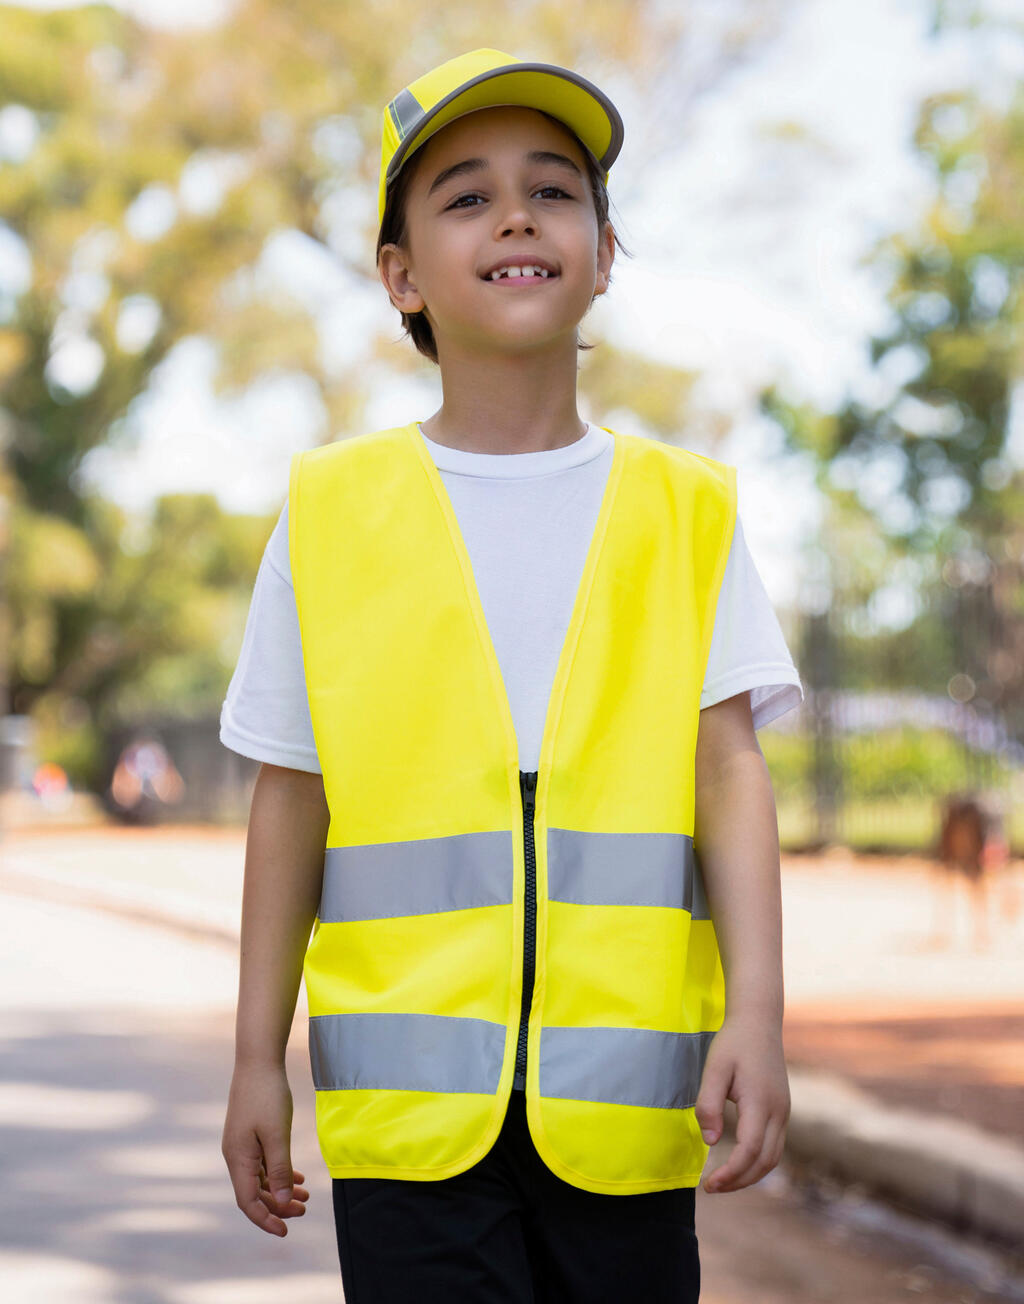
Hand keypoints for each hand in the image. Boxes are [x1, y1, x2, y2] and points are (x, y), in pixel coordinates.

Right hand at [222, 1061, 309, 1235]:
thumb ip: (279, 1168)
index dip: (266, 1219)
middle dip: (278, 1205)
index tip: (286, 1231)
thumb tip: (280, 1201)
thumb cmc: (267, 1095)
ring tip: (306, 1195)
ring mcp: (241, 1145)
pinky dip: (279, 1172)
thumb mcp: (277, 1134)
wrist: (258, 1060)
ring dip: (280, 1189)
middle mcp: (235, 1155)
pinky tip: (297, 1176)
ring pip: (260, 1178)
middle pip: (254, 1193)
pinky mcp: (248, 1134)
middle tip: (305, 1209)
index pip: (248, 1202)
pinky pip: (262, 1163)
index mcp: (238, 1159)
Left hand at [693, 1015, 790, 1193]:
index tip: (709, 1184)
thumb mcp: (714, 1068)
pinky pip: (774, 1146)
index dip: (731, 1173)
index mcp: (761, 1102)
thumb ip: (709, 1104)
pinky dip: (758, 1161)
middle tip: (712, 1188)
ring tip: (723, 1181)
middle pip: (765, 1161)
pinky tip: (738, 1162)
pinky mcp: (782, 1110)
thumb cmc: (733, 1043)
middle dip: (740, 1181)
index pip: (750, 1150)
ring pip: (773, 1157)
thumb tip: (710, 1141)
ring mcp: (783, 1112)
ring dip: (750, 1174)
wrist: (759, 1022)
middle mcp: (778, 1112)